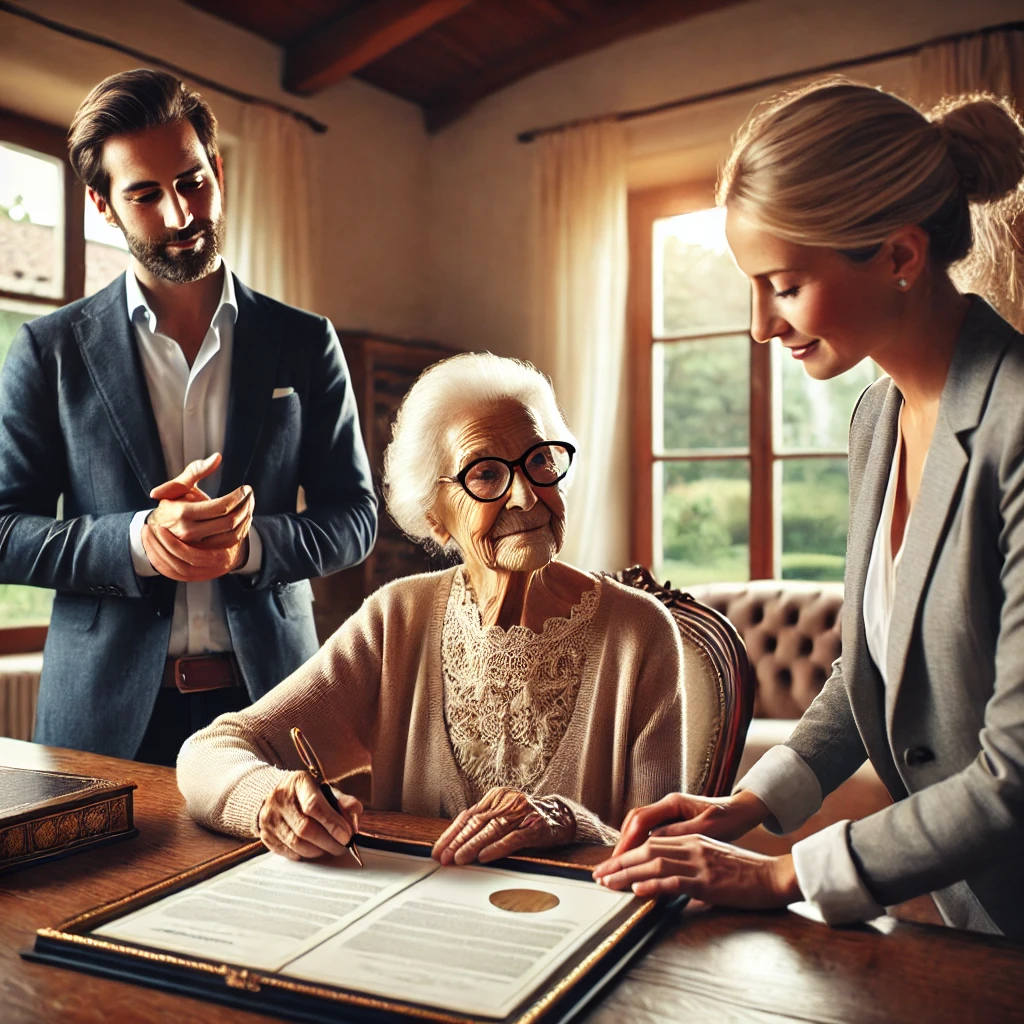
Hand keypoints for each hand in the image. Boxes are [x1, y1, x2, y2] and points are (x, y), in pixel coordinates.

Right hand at [142, 454, 254, 581]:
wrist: (160, 530)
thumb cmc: (172, 503)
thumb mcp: (180, 485)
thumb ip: (197, 470)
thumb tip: (217, 457)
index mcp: (182, 513)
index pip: (220, 507)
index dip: (238, 497)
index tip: (246, 488)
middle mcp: (189, 532)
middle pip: (229, 521)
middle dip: (245, 506)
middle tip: (250, 495)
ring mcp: (197, 545)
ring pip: (233, 534)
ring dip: (246, 518)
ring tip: (249, 504)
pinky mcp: (205, 553)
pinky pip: (230, 543)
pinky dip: (242, 530)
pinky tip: (244, 518)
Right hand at [258, 771, 362, 860]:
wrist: (274, 794)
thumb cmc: (305, 793)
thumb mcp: (324, 789)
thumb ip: (342, 801)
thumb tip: (355, 813)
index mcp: (298, 782)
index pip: (314, 805)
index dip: (332, 823)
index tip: (347, 835)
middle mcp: (280, 799)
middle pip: (305, 828)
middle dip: (329, 842)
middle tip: (343, 846)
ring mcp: (269, 818)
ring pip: (297, 844)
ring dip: (318, 851)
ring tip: (330, 848)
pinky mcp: (265, 835)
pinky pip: (288, 852)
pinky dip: (305, 855)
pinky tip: (314, 850)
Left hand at [431, 787, 575, 865]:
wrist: (561, 817)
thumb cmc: (527, 820)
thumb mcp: (503, 816)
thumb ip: (483, 826)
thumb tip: (454, 846)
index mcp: (495, 797)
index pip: (467, 816)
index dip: (450, 834)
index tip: (437, 850)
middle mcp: (506, 802)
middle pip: (477, 823)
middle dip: (457, 842)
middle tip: (443, 857)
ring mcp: (521, 813)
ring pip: (492, 830)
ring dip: (473, 846)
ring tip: (459, 859)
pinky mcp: (535, 826)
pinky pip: (513, 838)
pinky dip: (497, 848)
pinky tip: (485, 856)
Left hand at [593, 835, 800, 907]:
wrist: (775, 876)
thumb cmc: (746, 873)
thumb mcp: (713, 860)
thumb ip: (690, 863)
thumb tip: (667, 878)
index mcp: (692, 839)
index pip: (651, 843)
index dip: (627, 854)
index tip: (609, 867)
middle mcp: (692, 846)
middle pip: (646, 851)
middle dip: (619, 864)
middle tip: (597, 875)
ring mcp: (700, 863)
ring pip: (655, 865)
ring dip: (628, 875)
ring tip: (608, 883)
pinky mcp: (709, 881)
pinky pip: (676, 882)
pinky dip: (654, 886)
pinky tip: (639, 891)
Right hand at [613, 789, 769, 856]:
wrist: (742, 810)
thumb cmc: (728, 818)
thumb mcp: (707, 828)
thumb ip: (680, 833)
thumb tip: (654, 840)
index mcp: (673, 803)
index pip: (640, 821)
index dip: (627, 841)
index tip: (618, 860)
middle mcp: (666, 804)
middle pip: (634, 821)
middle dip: (621, 844)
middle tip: (611, 865)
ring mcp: (668, 811)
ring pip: (639, 825)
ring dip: (628, 844)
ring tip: (619, 864)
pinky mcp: (673, 820)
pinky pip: (649, 830)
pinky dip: (640, 844)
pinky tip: (638, 859)